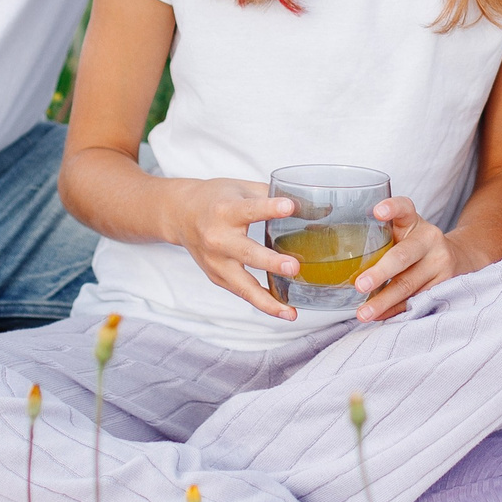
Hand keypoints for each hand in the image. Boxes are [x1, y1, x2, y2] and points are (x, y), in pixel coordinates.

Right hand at [171, 177, 299, 320]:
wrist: (180, 215)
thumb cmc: (217, 199)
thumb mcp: (243, 189)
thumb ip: (277, 197)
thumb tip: (321, 208)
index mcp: (225, 210)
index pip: (249, 210)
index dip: (269, 208)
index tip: (289, 206)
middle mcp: (218, 238)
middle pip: (246, 253)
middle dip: (270, 262)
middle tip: (294, 267)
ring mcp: (216, 262)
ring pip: (242, 286)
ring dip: (268, 300)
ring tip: (290, 312)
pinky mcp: (217, 277)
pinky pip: (242, 293)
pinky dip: (262, 302)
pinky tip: (282, 310)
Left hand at [350, 197, 457, 321]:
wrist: (454, 257)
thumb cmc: (413, 245)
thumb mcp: (401, 232)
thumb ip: (378, 236)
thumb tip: (334, 256)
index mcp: (413, 221)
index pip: (404, 208)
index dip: (391, 207)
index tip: (376, 211)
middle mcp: (429, 238)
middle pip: (402, 256)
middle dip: (380, 273)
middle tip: (360, 285)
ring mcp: (439, 262)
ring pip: (408, 285)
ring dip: (383, 301)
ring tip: (363, 313)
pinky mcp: (444, 283)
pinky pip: (415, 300)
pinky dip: (394, 310)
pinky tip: (379, 315)